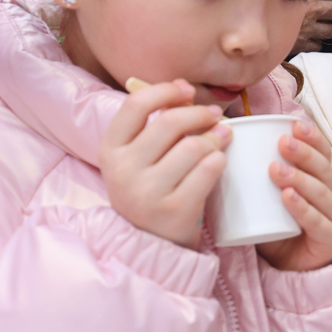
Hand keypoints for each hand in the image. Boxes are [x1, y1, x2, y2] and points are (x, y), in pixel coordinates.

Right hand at [100, 79, 230, 248]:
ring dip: (215, 138)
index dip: (165, 91)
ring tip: (221, 139)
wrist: (152, 241)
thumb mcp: (138, 157)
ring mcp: (147, 193)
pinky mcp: (174, 210)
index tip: (187, 90)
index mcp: (110, 150)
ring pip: (194, 146)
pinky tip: (218, 161)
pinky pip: (208, 170)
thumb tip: (185, 89)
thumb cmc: (151, 188)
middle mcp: (123, 171)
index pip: (135, 105)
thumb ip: (156, 124)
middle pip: (170, 122)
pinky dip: (219, 160)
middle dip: (200, 113)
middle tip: (216, 116)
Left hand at [256, 118, 331, 270]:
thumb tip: (219, 149)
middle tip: (282, 142)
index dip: (312, 137)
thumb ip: (255, 177)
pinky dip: (302, 209)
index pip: (323, 152)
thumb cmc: (281, 227)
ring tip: (276, 170)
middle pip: (323, 169)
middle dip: (304, 153)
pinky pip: (317, 222)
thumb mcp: (269, 198)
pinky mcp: (330, 239)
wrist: (295, 268)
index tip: (294, 124)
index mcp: (323, 180)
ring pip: (321, 193)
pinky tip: (288, 198)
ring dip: (299, 178)